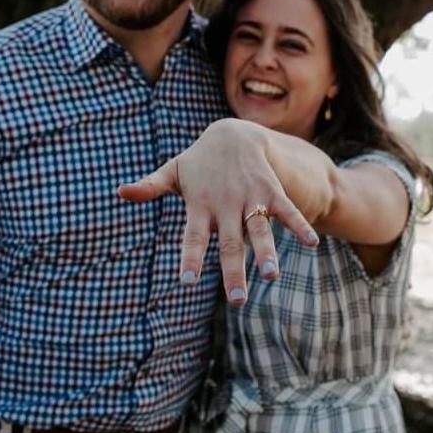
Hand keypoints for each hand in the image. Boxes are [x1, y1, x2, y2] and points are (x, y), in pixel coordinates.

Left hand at [118, 118, 320, 304]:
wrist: (232, 133)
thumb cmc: (198, 162)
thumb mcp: (172, 171)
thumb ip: (149, 186)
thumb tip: (119, 191)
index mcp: (200, 206)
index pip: (192, 237)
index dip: (190, 258)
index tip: (186, 281)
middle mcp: (226, 205)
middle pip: (230, 243)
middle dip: (234, 271)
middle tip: (238, 300)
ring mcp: (250, 198)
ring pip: (259, 229)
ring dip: (267, 251)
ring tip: (272, 275)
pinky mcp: (271, 192)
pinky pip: (287, 211)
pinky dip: (299, 226)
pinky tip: (312, 244)